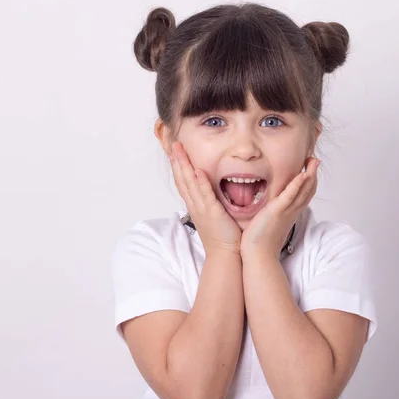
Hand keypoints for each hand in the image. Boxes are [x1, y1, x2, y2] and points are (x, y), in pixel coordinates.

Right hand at [169, 141, 241, 255]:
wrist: (226, 254)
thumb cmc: (223, 237)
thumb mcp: (214, 216)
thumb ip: (212, 202)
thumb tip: (212, 193)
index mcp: (195, 206)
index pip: (183, 182)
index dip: (178, 166)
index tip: (175, 151)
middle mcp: (195, 205)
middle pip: (182, 179)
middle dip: (177, 161)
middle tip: (173, 144)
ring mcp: (202, 209)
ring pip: (189, 184)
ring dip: (184, 166)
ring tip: (179, 150)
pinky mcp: (212, 213)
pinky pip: (205, 195)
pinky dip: (200, 182)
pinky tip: (197, 170)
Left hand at [240, 157, 319, 257]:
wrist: (257, 254)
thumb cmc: (261, 242)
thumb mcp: (270, 224)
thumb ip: (273, 214)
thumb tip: (270, 210)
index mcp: (290, 213)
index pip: (304, 194)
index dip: (309, 181)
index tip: (309, 168)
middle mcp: (292, 211)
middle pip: (308, 190)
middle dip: (313, 174)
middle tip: (315, 160)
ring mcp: (286, 211)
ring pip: (303, 191)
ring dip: (310, 175)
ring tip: (313, 161)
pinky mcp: (277, 211)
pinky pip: (290, 196)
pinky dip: (297, 184)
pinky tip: (303, 174)